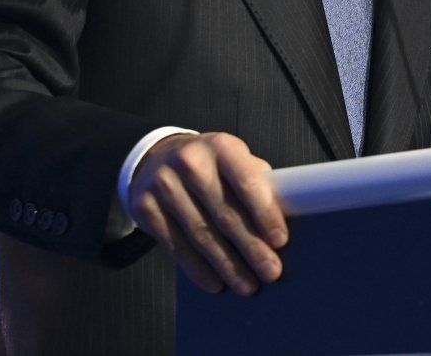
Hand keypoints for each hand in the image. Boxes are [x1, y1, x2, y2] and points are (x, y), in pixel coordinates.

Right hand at [128, 132, 286, 295]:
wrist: (155, 159)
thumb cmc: (208, 164)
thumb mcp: (233, 159)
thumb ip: (257, 181)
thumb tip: (284, 215)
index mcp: (220, 147)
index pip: (247, 182)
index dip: (264, 214)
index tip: (280, 240)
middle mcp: (189, 163)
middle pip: (224, 214)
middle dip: (251, 247)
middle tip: (270, 270)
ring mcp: (164, 186)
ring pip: (201, 235)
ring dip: (227, 265)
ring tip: (247, 284)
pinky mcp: (145, 209)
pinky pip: (176, 246)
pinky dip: (198, 269)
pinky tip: (216, 283)